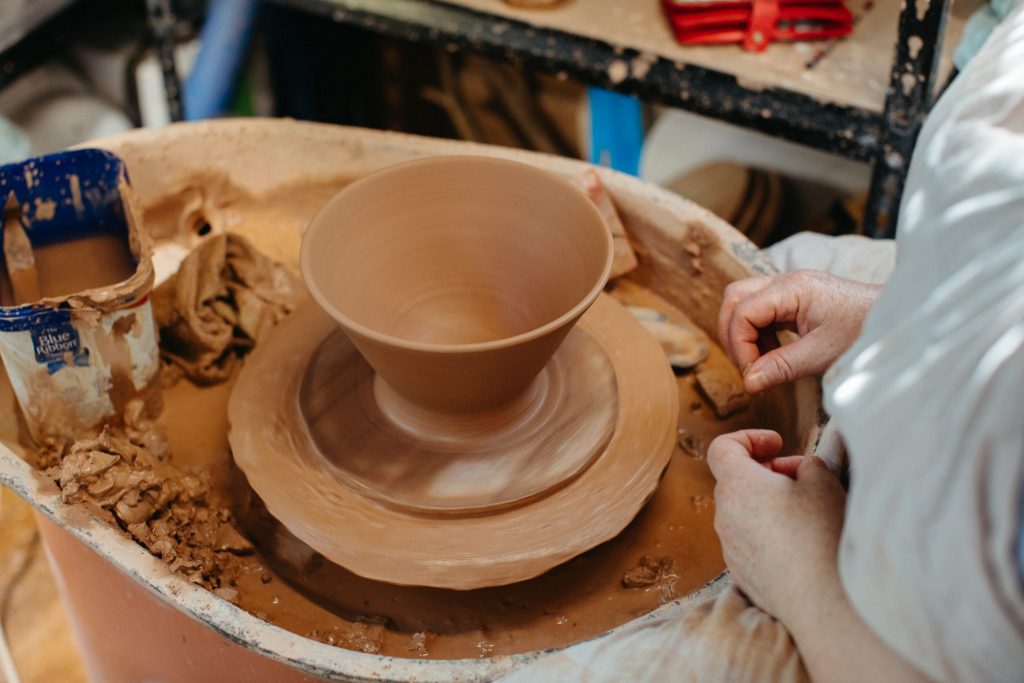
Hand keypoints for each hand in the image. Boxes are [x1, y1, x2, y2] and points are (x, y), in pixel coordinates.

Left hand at [707, 429, 846, 627]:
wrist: (822, 600)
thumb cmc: (820, 535)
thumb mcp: (822, 483)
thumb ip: (807, 465)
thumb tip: (801, 470)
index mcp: (737, 487)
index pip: (721, 448)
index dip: (748, 438)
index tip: (777, 444)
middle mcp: (724, 516)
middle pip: (734, 480)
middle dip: (766, 472)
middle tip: (801, 477)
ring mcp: (730, 547)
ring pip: (742, 512)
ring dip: (766, 503)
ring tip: (805, 512)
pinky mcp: (740, 572)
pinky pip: (748, 540)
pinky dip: (768, 532)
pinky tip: (800, 543)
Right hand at [718, 270, 880, 392]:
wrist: (901, 318)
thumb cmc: (867, 332)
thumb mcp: (823, 355)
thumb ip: (781, 367)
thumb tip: (748, 382)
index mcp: (792, 289)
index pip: (742, 311)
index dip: (739, 344)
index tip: (752, 373)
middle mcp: (787, 281)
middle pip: (734, 297)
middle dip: (732, 333)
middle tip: (747, 365)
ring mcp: (791, 286)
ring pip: (744, 300)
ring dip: (744, 331)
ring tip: (761, 360)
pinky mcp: (797, 296)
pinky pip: (762, 308)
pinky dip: (758, 330)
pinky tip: (774, 351)